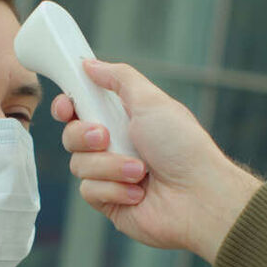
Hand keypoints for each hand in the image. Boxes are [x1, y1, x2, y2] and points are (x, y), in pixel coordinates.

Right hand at [52, 59, 261, 262]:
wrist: (199, 197)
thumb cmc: (183, 147)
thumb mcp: (151, 101)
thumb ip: (119, 78)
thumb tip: (90, 64)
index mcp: (122, 119)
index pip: (79, 108)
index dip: (66, 106)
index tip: (67, 107)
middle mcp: (114, 145)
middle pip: (70, 135)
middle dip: (84, 136)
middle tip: (105, 136)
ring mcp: (110, 175)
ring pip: (78, 165)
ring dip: (110, 166)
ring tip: (141, 171)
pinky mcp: (109, 201)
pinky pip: (89, 191)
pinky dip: (114, 189)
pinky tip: (138, 192)